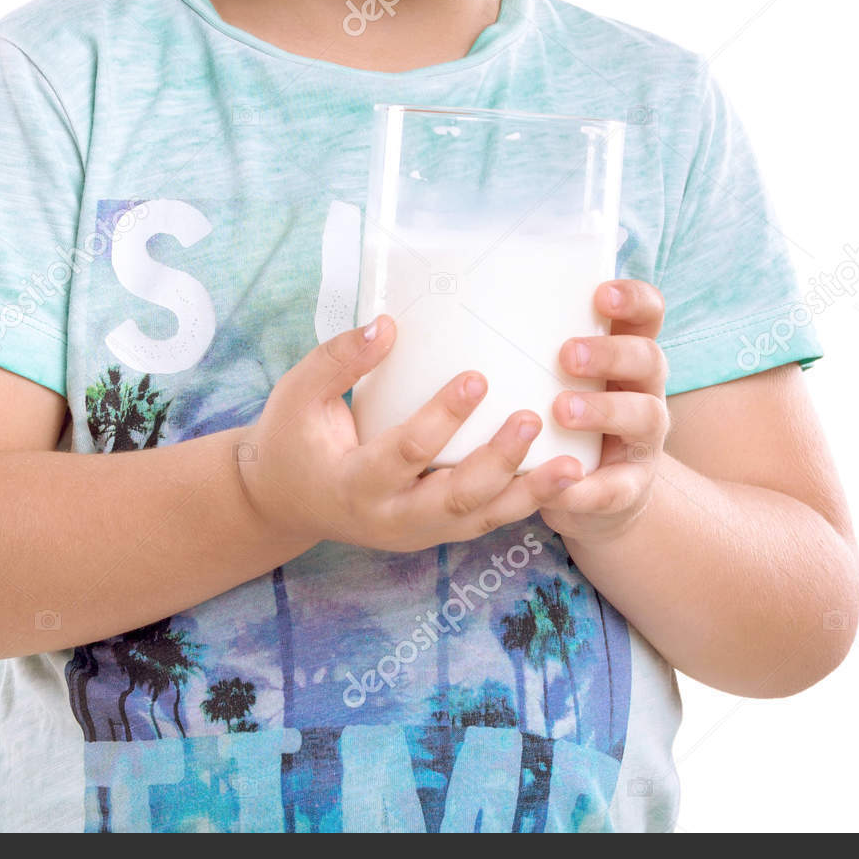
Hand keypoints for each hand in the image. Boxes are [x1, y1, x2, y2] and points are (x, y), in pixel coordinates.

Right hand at [236, 317, 582, 553]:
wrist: (284, 500)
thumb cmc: (291, 436)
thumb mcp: (298, 393)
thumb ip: (338, 359)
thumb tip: (387, 325)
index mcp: (354, 482)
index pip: (407, 452)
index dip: (443, 417)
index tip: (479, 377)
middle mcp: (389, 517)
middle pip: (455, 498)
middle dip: (499, 462)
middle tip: (533, 419)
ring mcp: (416, 533)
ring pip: (480, 519)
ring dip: (529, 494)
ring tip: (574, 466)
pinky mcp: (434, 533)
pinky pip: (485, 521)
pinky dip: (524, 504)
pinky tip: (562, 480)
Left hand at [539, 278, 669, 547]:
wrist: (584, 494)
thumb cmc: (552, 410)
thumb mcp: (546, 373)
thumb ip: (522, 343)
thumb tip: (447, 311)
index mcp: (624, 351)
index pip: (647, 312)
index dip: (632, 299)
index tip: (600, 294)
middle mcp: (642, 389)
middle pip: (648, 358)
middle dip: (610, 353)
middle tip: (566, 355)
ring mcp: (643, 439)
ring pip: (645, 416)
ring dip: (604, 410)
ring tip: (561, 409)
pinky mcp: (629, 487)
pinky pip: (616, 486)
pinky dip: (589, 484)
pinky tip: (562, 478)